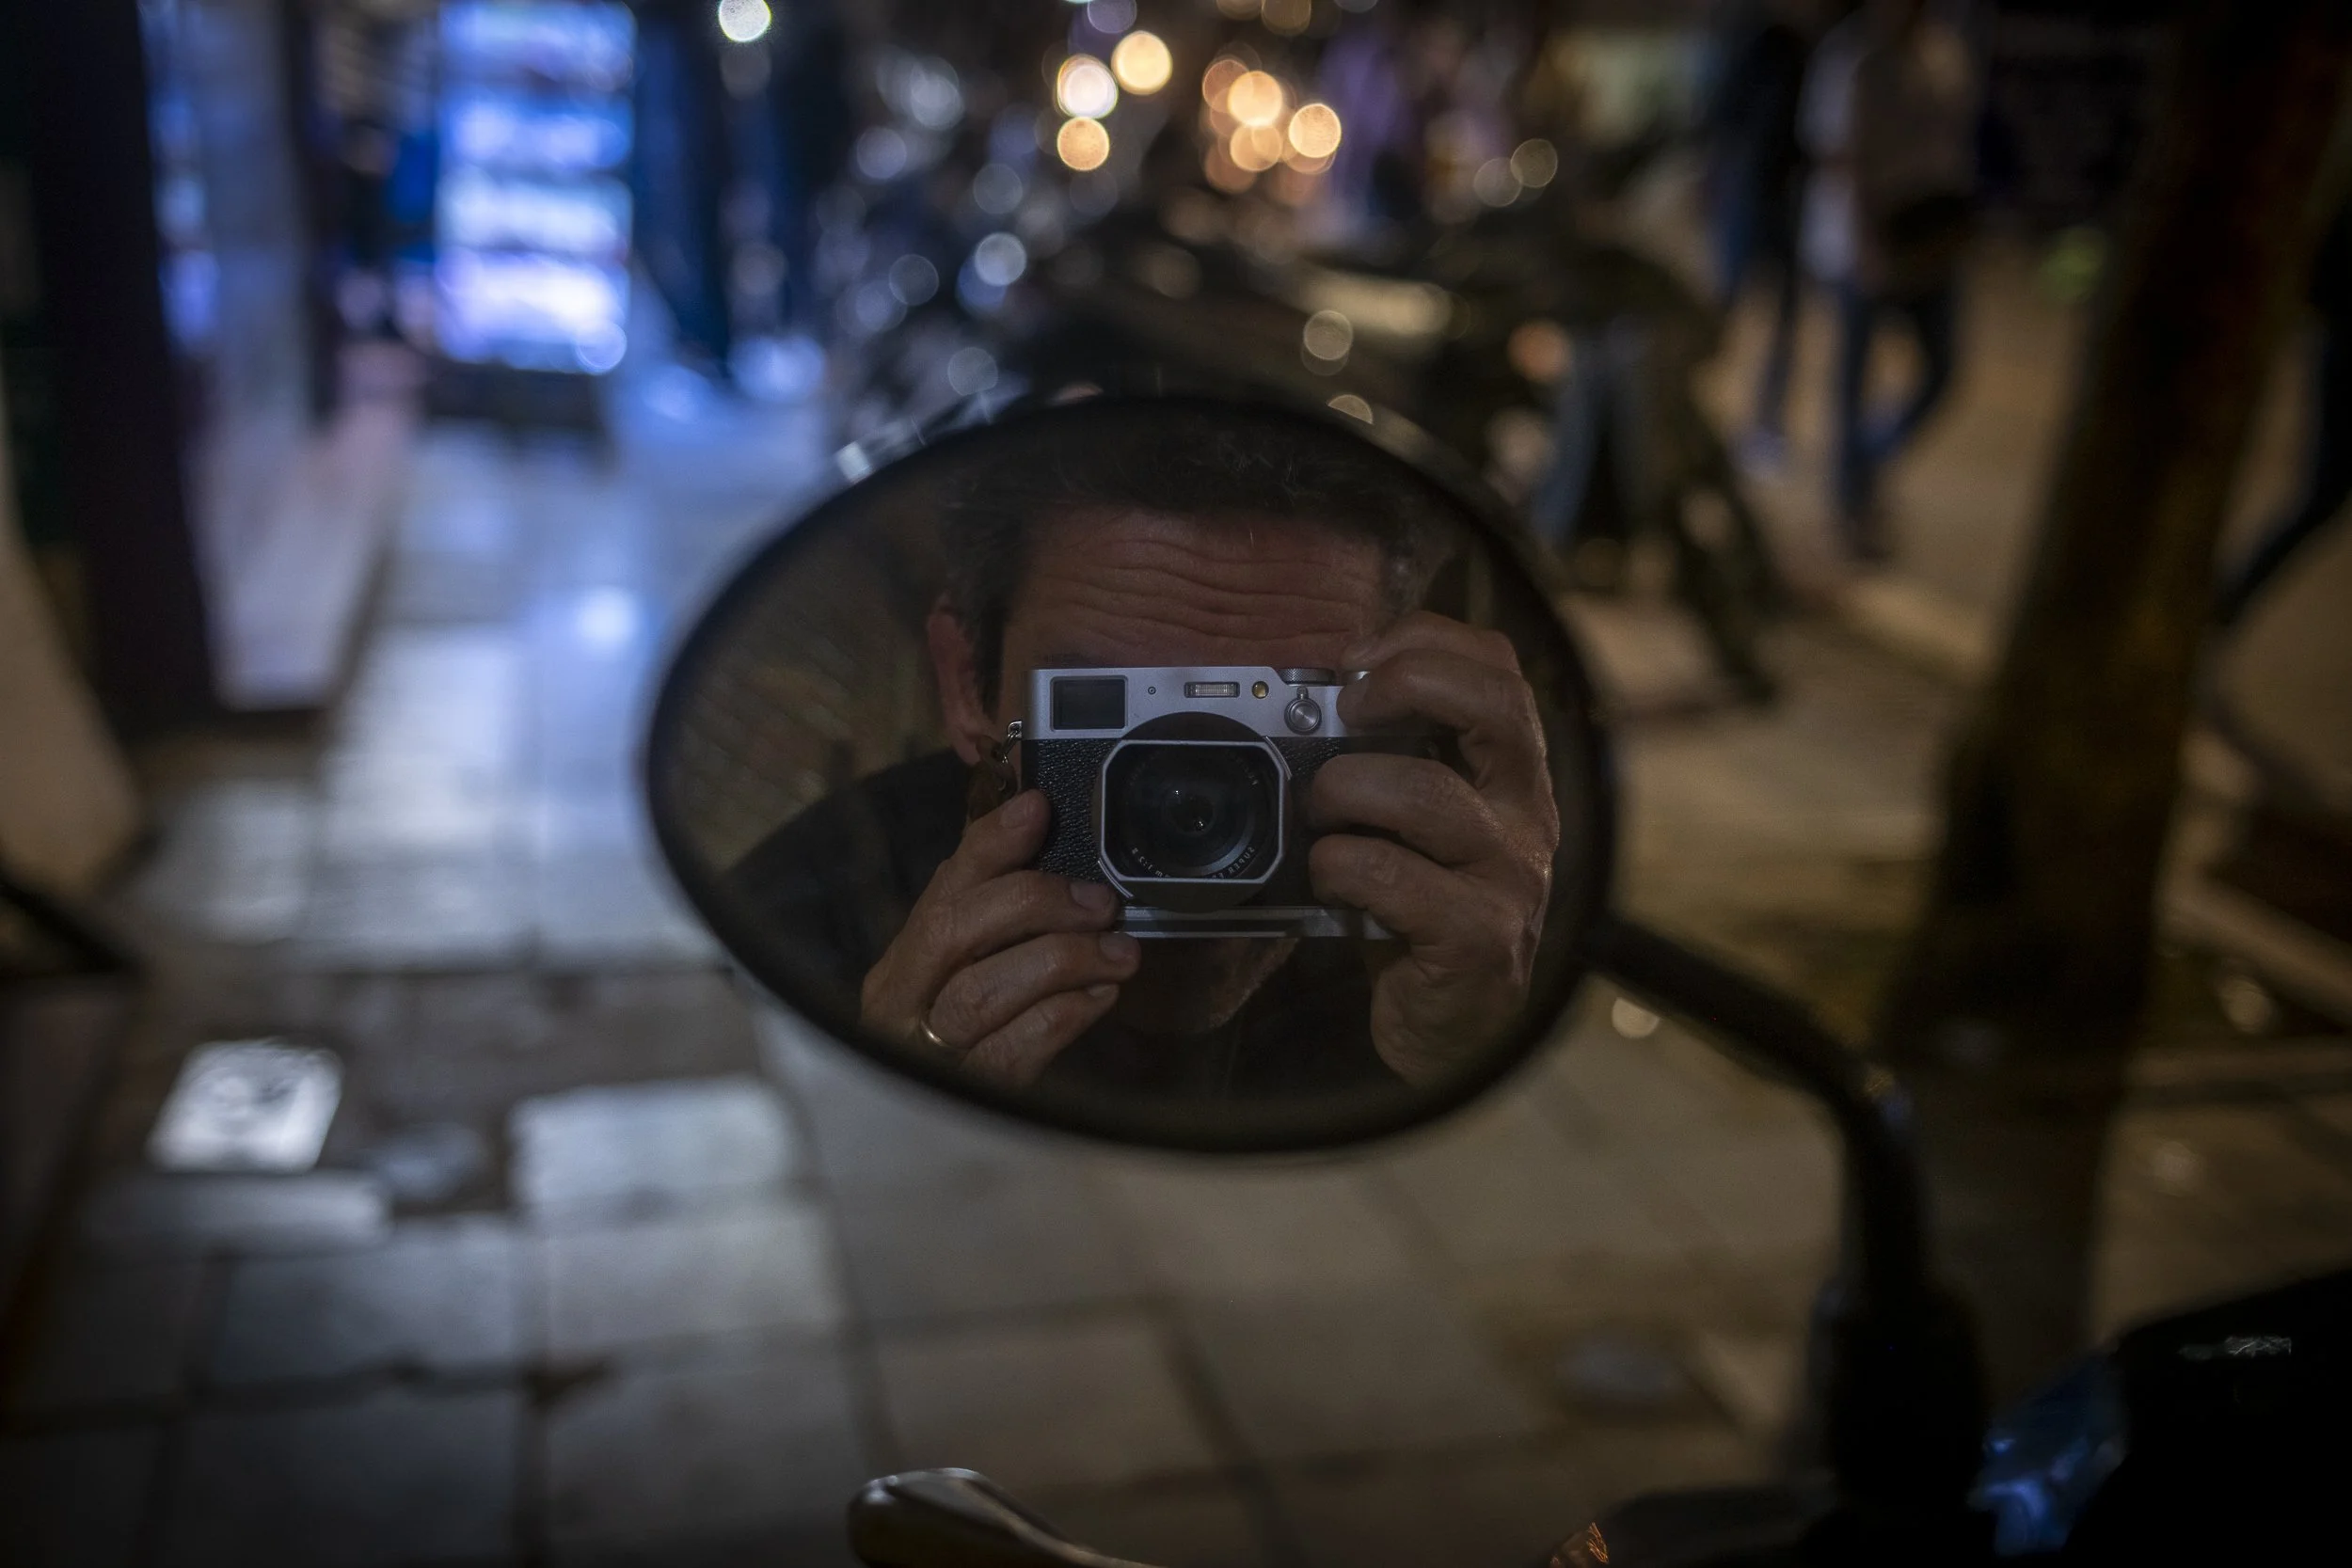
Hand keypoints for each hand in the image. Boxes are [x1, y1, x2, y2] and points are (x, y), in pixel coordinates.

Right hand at [859, 790, 1140, 1085]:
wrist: (938, 1149)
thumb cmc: (969, 1044)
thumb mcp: (971, 975)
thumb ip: (991, 908)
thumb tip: (1033, 816)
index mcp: (900, 966)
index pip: (940, 890)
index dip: (988, 846)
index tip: (1038, 809)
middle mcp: (901, 1006)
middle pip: (953, 934)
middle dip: (1033, 903)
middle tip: (1100, 902)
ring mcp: (927, 1056)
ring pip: (981, 993)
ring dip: (1060, 960)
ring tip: (1119, 953)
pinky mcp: (969, 1100)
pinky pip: (1012, 1051)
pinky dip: (1062, 1017)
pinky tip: (1099, 999)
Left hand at [1307, 613, 1559, 1084]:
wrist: (1447, 1030)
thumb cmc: (1418, 913)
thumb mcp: (1411, 826)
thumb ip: (1384, 762)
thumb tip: (1300, 700)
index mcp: (1509, 772)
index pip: (1496, 665)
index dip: (1424, 640)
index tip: (1357, 661)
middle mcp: (1525, 814)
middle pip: (1494, 702)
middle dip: (1405, 683)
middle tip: (1343, 712)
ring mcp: (1509, 877)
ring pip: (1426, 793)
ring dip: (1346, 790)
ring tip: (1320, 816)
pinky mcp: (1477, 938)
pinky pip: (1394, 878)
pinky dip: (1340, 868)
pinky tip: (1329, 881)